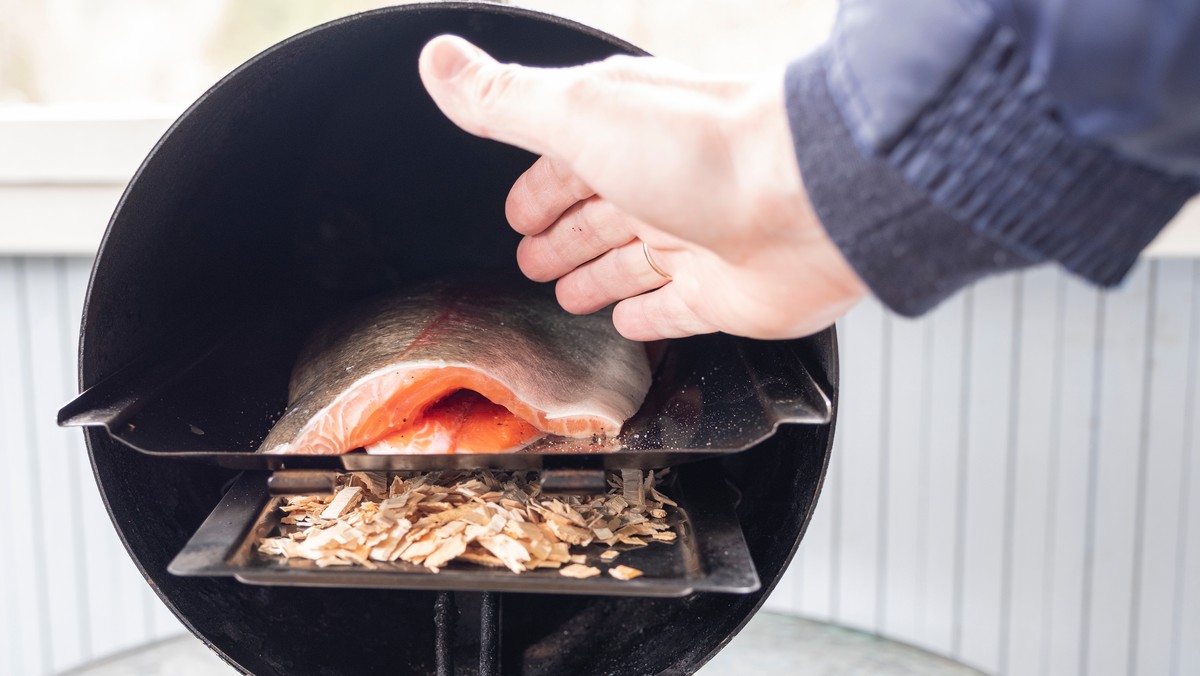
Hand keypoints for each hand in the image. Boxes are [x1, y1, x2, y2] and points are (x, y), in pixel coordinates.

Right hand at [418, 35, 865, 339]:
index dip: (537, 191)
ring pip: (631, 264)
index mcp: (625, 134)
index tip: (514, 214)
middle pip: (598, 217)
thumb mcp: (578, 113)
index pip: (566, 163)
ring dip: (596, 278)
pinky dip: (647, 318)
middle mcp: (662, 184)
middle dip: (561, 237)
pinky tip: (628, 325)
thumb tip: (436, 61)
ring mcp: (694, 241)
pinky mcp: (722, 294)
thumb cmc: (699, 150)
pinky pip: (674, 311)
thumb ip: (505, 98)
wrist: (805, 200)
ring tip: (566, 297)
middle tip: (529, 260)